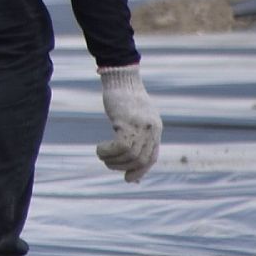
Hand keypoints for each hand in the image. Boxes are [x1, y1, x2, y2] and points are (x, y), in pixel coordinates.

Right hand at [96, 64, 161, 180]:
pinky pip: (121, 146)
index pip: (151, 157)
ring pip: (130, 155)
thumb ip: (137, 133)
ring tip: (101, 155)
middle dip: (124, 167)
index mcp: (155, 129)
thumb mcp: (134, 116)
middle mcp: (151, 130)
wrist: (120, 76)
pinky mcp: (127, 122)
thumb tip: (132, 152)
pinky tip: (100, 149)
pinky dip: (109, 151)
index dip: (140, 171)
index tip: (128, 179)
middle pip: (141, 159)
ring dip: (113, 160)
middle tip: (108, 164)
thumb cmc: (124, 96)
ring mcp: (141, 126)